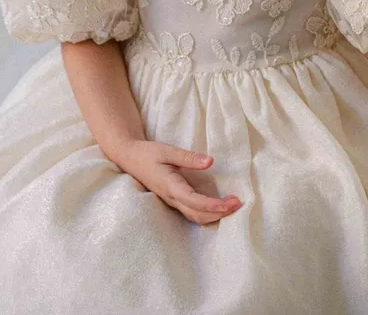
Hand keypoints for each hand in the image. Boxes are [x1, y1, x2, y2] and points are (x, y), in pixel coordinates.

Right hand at [110, 139, 242, 225]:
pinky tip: (219, 208)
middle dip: (219, 213)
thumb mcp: (167, 150)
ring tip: (233, 205)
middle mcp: (171, 198)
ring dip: (215, 215)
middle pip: (197, 214)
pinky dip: (207, 214)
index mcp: (170, 186)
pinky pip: (192, 213)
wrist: (130, 158)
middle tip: (238, 204)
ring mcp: (172, 201)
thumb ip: (188, 157)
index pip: (193, 201)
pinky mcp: (173, 200)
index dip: (212, 205)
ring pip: (195, 216)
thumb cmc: (148, 153)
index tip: (229, 204)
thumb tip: (210, 161)